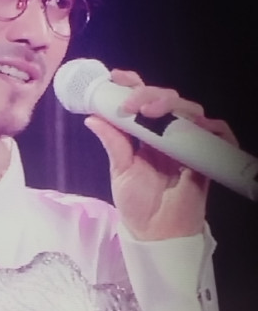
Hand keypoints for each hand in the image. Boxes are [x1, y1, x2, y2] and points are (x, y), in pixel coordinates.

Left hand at [83, 69, 236, 240]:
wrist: (155, 233)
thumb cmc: (137, 203)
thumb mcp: (121, 169)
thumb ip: (113, 142)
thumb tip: (92, 117)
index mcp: (146, 135)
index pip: (143, 101)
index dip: (133, 85)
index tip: (116, 78)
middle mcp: (169, 135)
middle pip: (168, 100)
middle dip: (150, 93)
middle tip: (132, 103)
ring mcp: (188, 145)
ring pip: (191, 111)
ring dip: (173, 105)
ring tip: (150, 110)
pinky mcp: (206, 159)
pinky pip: (217, 135)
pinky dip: (211, 126)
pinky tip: (196, 124)